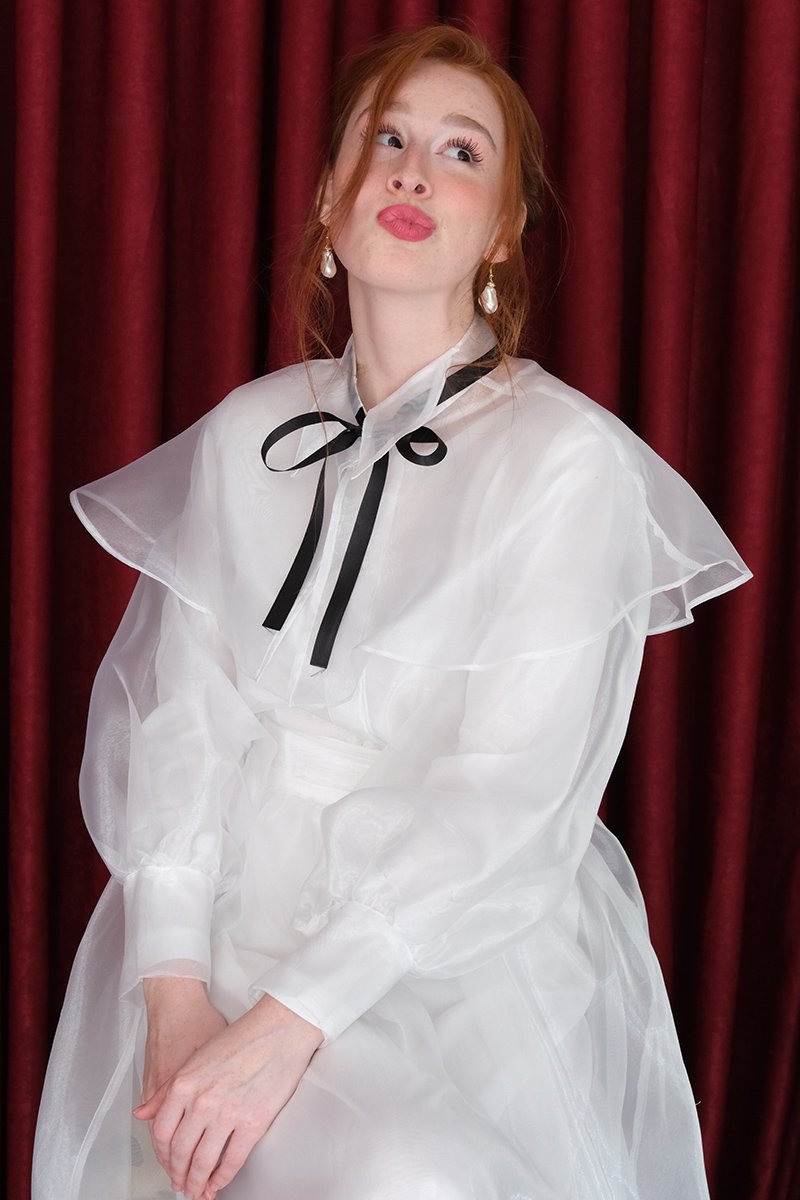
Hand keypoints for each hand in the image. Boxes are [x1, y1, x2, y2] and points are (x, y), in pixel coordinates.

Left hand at [134, 993, 322, 1199]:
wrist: (280, 1028)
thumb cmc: (243, 1037)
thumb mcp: (197, 1057)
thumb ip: (166, 1089)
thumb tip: (144, 1112)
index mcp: (183, 1083)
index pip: (162, 1132)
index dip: (163, 1155)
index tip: (167, 1163)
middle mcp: (201, 1101)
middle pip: (180, 1151)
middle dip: (179, 1173)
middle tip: (181, 1183)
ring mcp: (226, 1114)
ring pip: (203, 1161)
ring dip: (198, 1181)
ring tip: (198, 1190)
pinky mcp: (252, 1123)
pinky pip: (232, 1160)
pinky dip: (223, 1177)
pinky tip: (219, 1181)